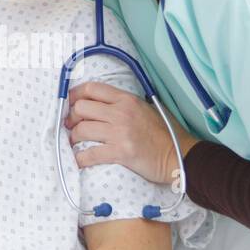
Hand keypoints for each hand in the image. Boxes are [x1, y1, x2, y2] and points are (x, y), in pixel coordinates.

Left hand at [65, 81, 198, 186]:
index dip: (74, 95)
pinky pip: (89, 154)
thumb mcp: (147, 108)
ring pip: (81, 130)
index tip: (69, 103)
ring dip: (74, 138)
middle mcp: (121, 113)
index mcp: (127, 99)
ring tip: (76, 143)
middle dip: (72, 118)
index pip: (92, 89)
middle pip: (81, 108)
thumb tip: (102, 103)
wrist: (179, 156)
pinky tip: (80, 160)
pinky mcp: (120, 153)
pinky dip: (80, 158)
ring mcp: (120, 133)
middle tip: (72, 126)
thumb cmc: (164, 133)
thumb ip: (125, 103)